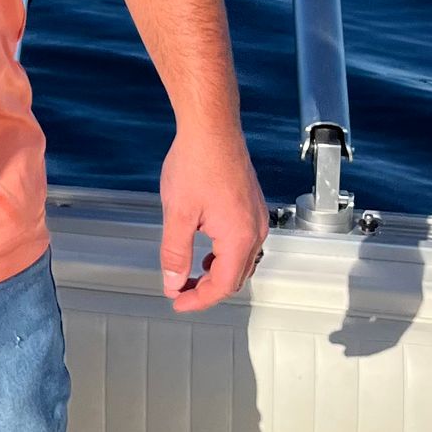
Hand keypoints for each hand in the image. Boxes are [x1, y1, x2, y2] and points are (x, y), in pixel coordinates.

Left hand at [157, 122, 268, 312]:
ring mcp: (257, 217)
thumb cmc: (196, 163)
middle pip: (236, 277)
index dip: (199, 300)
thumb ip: (175, 253)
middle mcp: (255, 230)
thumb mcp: (177, 213)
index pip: (222, 285)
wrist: (211, 129)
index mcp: (239, 237)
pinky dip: (225, 254)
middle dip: (208, 289)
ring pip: (242, 261)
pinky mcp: (252, 206)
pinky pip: (244, 242)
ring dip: (218, 272)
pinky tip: (206, 248)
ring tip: (192, 273)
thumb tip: (173, 281)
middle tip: (181, 292)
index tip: (178, 302)